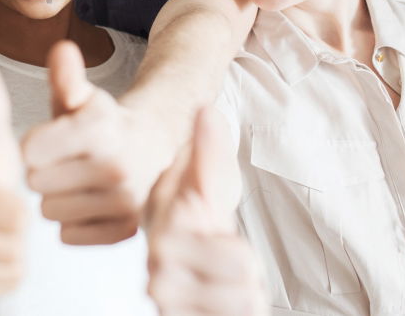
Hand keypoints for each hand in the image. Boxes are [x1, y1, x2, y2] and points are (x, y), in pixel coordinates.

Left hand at [22, 40, 174, 244]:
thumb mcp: (84, 96)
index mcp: (100, 129)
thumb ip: (66, 77)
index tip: (48, 140)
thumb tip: (61, 50)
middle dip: (43, 172)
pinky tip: (88, 204)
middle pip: (36, 182)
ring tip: (77, 183)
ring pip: (50, 211)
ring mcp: (123, 202)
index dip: (33, 145)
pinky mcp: (125, 231)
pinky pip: (68, 235)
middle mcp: (116, 166)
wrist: (153, 149)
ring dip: (57, 199)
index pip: (28, 151)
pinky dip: (73, 223)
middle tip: (64, 163)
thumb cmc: (105, 123)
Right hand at [146, 107, 264, 315]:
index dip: (242, 253)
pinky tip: (214, 301)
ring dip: (239, 298)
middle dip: (245, 277)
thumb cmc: (193, 207)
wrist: (174, 242)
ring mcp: (166, 305)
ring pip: (240, 312)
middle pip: (246, 294)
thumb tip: (206, 110)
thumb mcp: (206, 175)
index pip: (241, 262)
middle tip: (221, 259)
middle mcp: (159, 276)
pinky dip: (230, 315)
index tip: (216, 237)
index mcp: (168, 236)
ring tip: (218, 279)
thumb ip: (208, 147)